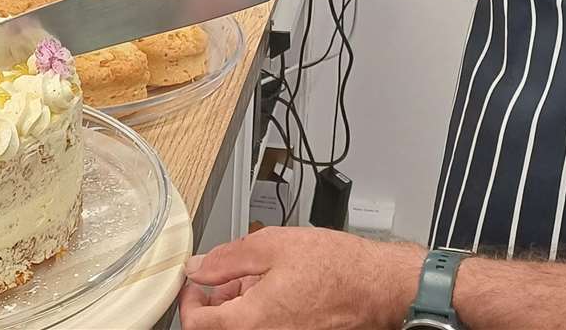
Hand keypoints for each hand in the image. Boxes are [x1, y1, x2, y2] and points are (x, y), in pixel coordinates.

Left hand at [179, 226, 422, 328]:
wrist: (377, 287)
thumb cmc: (336, 268)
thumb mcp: (272, 245)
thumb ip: (227, 258)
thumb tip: (197, 267)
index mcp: (249, 321)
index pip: (195, 322)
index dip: (188, 297)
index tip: (194, 280)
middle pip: (218, 327)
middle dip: (216, 298)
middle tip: (228, 272)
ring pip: (242, 326)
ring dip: (239, 304)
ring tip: (258, 275)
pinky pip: (264, 329)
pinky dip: (260, 312)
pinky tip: (276, 288)